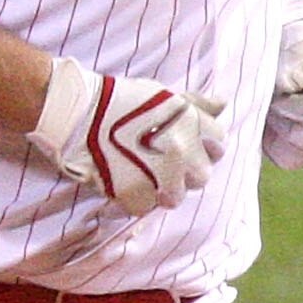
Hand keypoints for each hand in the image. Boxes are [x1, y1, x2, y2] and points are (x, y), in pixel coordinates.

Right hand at [34, 56, 225, 214]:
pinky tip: (121, 179)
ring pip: (175, 197)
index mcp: (190, 123)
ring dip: (161, 189)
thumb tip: (223, 103)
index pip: (219, 143)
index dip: (204, 146)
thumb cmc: (121, 100)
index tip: (187, 145)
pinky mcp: (136, 195)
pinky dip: (134, 199)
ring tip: (139, 172)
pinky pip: (145, 208)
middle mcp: (181, 151)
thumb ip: (196, 104)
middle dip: (185, 173)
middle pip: (201, 177)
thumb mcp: (163, 95)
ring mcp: (159, 176)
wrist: (79, 113)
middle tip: (160, 162)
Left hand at [263, 0, 302, 170]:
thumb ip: (294, 65)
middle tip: (270, 100)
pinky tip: (269, 118)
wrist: (285, 50)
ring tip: (270, 103)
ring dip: (278, 128)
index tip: (277, 98)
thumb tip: (286, 90)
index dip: (301, 109)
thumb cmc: (296, 42)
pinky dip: (272, 141)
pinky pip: (290, 159)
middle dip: (287, 120)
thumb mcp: (297, 43)